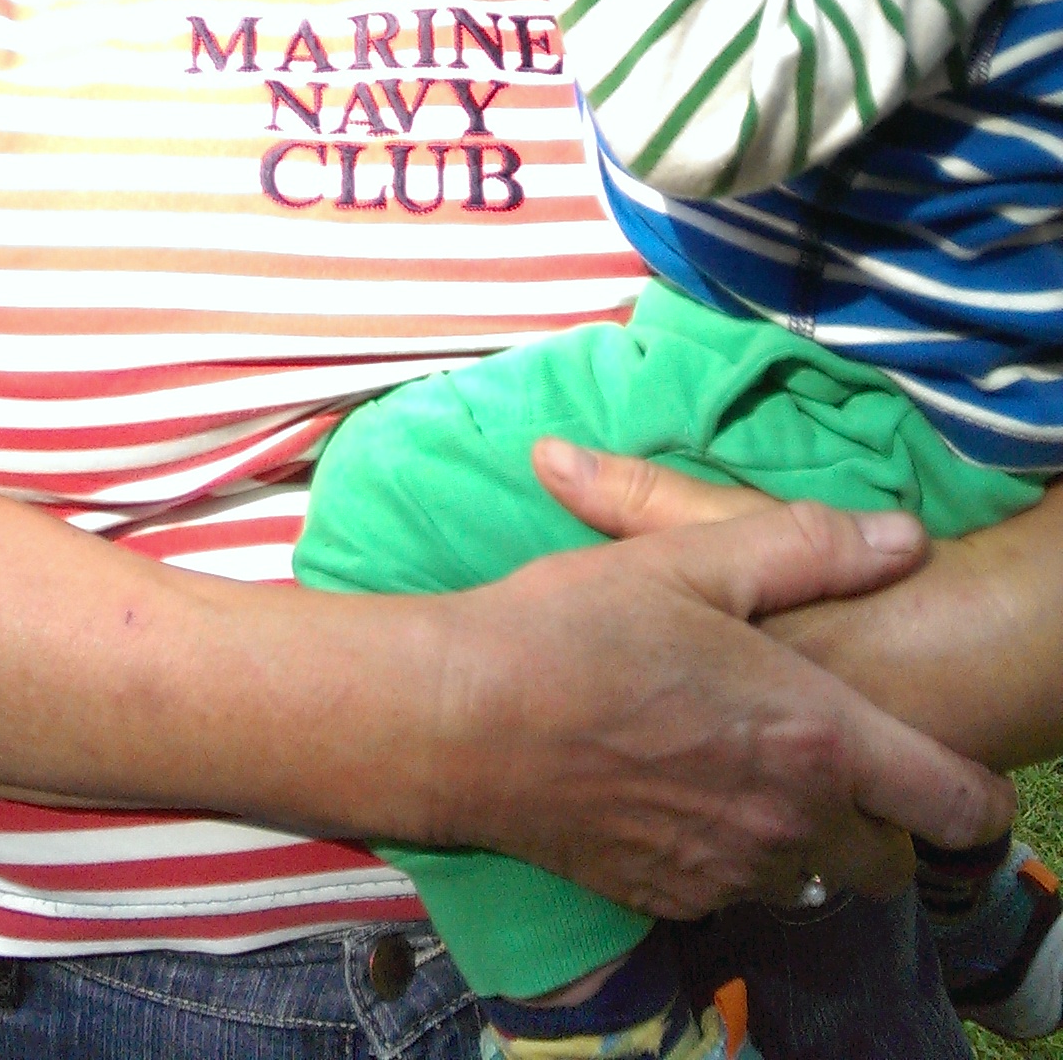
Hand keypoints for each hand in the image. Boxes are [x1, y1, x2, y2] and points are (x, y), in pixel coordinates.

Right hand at [432, 480, 1011, 919]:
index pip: (951, 803)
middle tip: (834, 751)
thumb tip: (903, 537)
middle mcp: (787, 823)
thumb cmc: (575, 626)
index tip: (957, 762)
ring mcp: (727, 871)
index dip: (974, 790)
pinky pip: (738, 891)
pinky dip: (735, 853)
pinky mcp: (670, 897)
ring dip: (807, 836)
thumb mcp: (690, 557)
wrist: (459, 720)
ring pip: (813, 879)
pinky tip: (684, 789)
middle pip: (890, 861)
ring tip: (751, 764)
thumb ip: (808, 545)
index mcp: (814, 737)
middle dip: (882, 817)